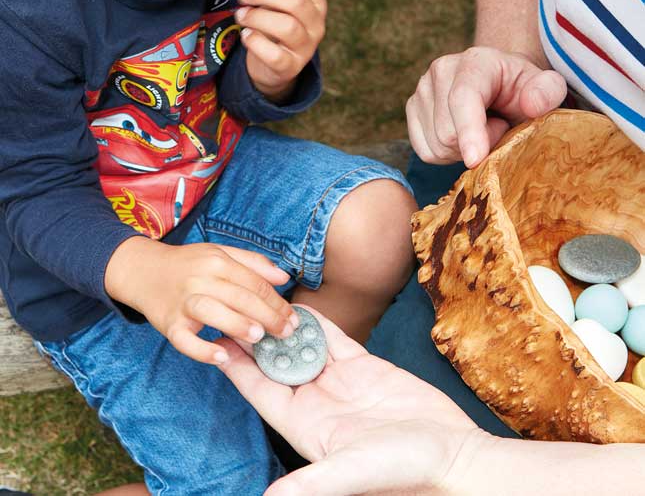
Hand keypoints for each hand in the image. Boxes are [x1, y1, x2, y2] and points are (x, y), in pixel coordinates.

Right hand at [105, 237, 298, 364]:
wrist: (143, 271)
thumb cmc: (188, 264)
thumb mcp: (220, 253)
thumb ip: (253, 263)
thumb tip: (284, 277)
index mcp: (218, 261)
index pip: (254, 282)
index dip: (277, 301)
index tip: (294, 318)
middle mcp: (201, 279)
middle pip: (240, 297)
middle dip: (268, 316)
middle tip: (287, 333)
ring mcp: (183, 302)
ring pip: (213, 312)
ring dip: (238, 325)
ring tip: (259, 338)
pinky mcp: (168, 323)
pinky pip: (184, 340)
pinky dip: (202, 350)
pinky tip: (221, 356)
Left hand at [216, 308, 483, 495]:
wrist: (453, 456)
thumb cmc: (404, 470)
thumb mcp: (352, 470)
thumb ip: (311, 483)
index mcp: (306, 427)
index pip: (262, 392)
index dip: (238, 368)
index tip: (218, 342)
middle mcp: (318, 403)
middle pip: (277, 365)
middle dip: (257, 340)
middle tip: (238, 308)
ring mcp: (341, 384)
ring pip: (304, 348)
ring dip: (285, 328)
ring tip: (265, 300)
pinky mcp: (366, 368)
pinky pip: (334, 340)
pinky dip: (319, 324)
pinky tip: (303, 307)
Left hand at [235, 0, 326, 101]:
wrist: (274, 65)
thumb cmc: (275, 24)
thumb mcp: (279, 0)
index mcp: (316, 2)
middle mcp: (317, 25)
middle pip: (294, 0)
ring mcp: (306, 48)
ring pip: (287, 26)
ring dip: (257, 17)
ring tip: (240, 15)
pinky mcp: (291, 67)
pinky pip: (275, 54)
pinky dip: (256, 42)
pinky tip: (245, 35)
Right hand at [406, 47, 566, 167]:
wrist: (500, 86)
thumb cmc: (523, 91)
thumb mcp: (546, 89)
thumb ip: (548, 92)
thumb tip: (531, 104)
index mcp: (475, 61)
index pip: (463, 98)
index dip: (469, 131)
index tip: (476, 160)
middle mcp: (440, 70)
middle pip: (447, 132)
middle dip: (477, 145)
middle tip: (498, 128)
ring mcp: (421, 89)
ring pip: (435, 146)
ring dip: (462, 151)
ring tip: (481, 131)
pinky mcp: (412, 109)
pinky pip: (425, 151)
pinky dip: (446, 156)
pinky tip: (463, 139)